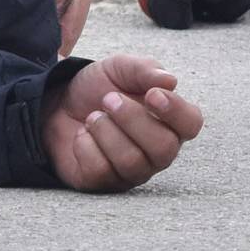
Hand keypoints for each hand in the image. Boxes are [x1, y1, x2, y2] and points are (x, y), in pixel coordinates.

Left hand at [42, 53, 203, 192]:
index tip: (151, 95)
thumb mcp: (119, 69)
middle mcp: (157, 152)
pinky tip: (83, 134)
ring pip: (132, 162)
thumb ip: (144, 69)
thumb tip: (170, 81)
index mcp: (169, 122)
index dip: (176, 111)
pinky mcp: (103, 182)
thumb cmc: (99, 89)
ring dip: (106, 131)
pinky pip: (101, 171)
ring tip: (93, 116)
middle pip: (164, 148)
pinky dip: (86, 145)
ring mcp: (132, 171)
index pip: (191, 124)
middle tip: (108, 99)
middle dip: (132, 119)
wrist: (58, 103)